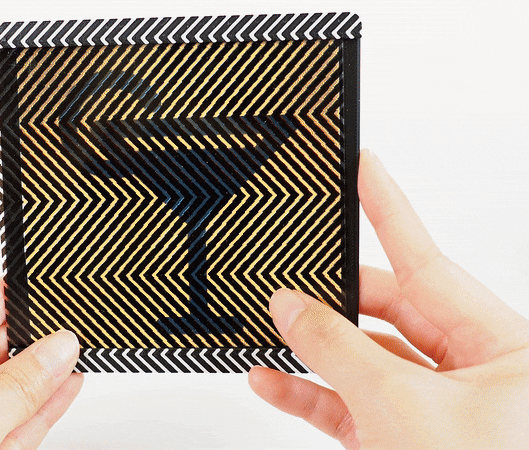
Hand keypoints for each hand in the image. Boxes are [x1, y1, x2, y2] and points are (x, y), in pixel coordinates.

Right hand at [249, 149, 528, 448]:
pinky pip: (349, 403)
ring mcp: (435, 408)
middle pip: (387, 309)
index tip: (361, 167)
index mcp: (500, 345)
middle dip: (331, 297)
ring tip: (267, 328)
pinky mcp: (403, 440)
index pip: (426, 256)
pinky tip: (271, 380)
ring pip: (362, 359)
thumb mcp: (401, 408)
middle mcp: (471, 371)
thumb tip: (291, 307)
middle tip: (287, 278)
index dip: (387, 207)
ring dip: (311, 348)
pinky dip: (309, 393)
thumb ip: (337, 349)